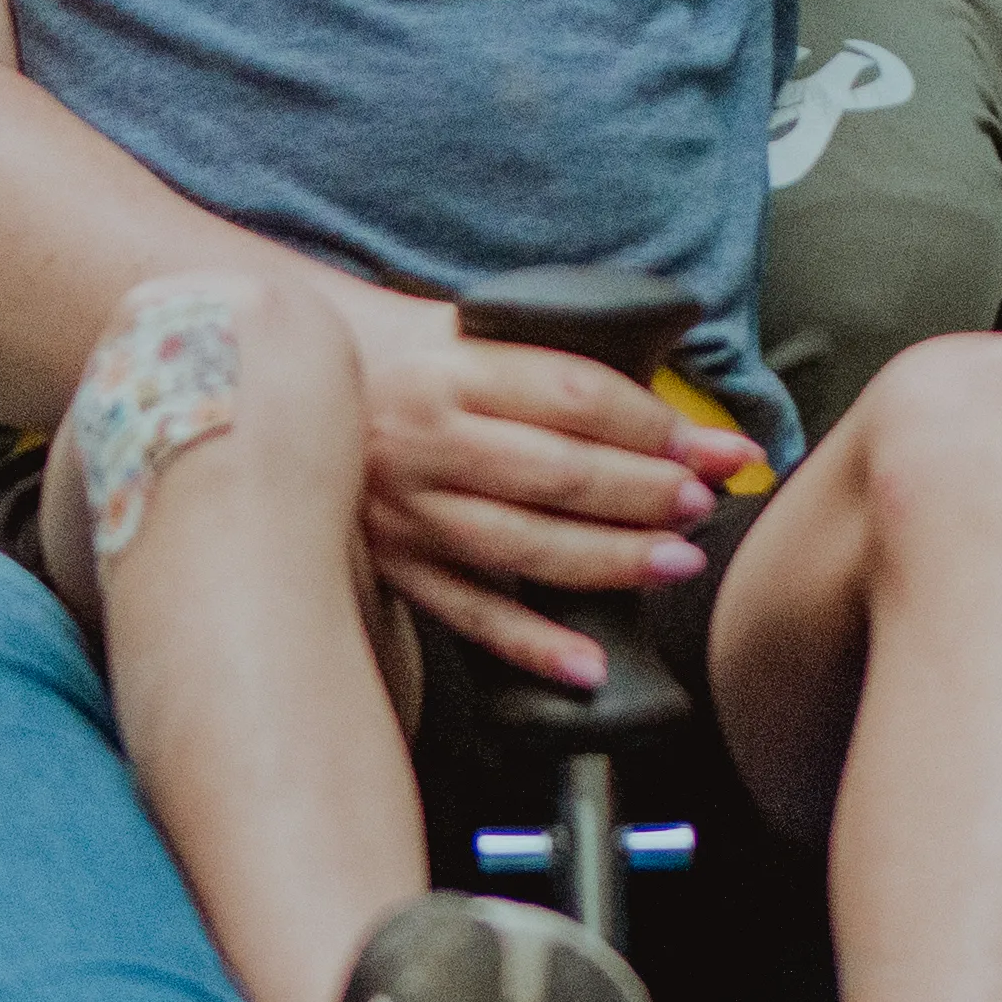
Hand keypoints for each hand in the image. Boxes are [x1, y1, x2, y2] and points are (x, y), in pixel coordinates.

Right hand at [329, 282, 761, 685]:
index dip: (652, 424)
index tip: (709, 447)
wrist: (291, 401)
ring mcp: (406, 513)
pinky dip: (533, 647)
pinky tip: (589, 666)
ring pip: (523, 547)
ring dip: (610, 560)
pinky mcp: (396, 569)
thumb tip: (674, 411)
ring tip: (676, 562)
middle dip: (643, 492)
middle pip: (556, 473)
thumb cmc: (410, 369)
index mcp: (451, 371)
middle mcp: (423, 442)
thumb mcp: (468, 336)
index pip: (572, 395)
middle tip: (700, 503)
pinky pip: (473, 618)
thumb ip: (557, 363)